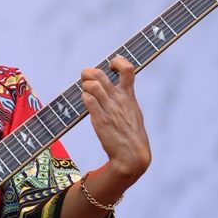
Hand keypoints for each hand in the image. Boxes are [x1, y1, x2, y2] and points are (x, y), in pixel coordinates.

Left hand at [79, 56, 150, 182]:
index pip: (128, 69)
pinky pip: (87, 100)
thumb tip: (115, 89)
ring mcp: (109, 109)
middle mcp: (119, 99)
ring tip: (85, 92)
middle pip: (100, 74)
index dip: (117, 62)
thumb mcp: (133, 112)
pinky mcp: (100, 120)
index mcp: (129, 96)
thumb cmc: (132, 135)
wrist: (132, 155)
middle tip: (86, 79)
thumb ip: (125, 98)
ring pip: (92, 85)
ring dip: (84, 86)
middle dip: (88, 73)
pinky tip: (86, 103)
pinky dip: (84, 98)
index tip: (110, 67)